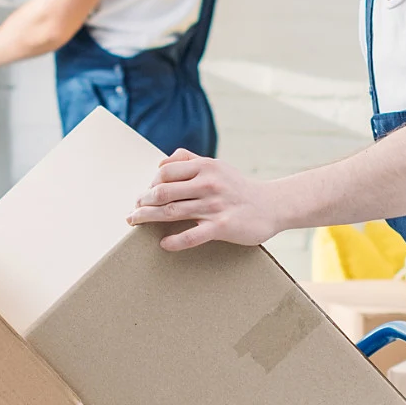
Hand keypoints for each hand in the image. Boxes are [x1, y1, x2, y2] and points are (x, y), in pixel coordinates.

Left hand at [128, 150, 283, 250]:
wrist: (272, 205)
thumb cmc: (239, 187)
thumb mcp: (217, 166)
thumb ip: (190, 160)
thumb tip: (160, 162)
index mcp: (205, 167)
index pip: (165, 172)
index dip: (149, 184)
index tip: (143, 195)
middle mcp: (208, 184)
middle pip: (163, 192)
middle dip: (142, 202)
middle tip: (133, 212)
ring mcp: (214, 206)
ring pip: (171, 212)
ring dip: (148, 218)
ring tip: (135, 223)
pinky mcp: (222, 227)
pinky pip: (191, 236)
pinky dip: (174, 241)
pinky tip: (163, 244)